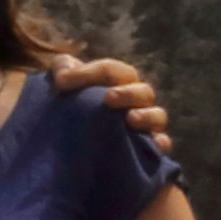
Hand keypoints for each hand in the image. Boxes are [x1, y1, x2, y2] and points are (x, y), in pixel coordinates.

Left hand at [49, 51, 177, 153]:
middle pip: (142, 91)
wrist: (64, 143)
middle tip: (109, 97)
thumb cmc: (68, 107)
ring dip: (147, 116)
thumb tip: (63, 75)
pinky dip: (160, 143)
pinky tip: (154, 144)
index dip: (93, 71)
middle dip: (128, 93)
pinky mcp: (145, 149)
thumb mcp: (59, 85)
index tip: (63, 81)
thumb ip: (61, 69)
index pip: (114, 71)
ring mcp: (142, 126)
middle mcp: (134, 102)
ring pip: (157, 116)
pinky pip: (161, 145)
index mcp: (117, 83)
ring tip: (131, 118)